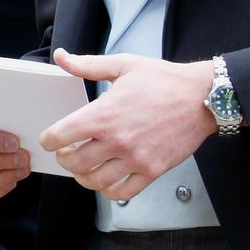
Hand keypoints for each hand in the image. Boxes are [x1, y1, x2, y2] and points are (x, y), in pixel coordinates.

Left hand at [40, 49, 215, 199]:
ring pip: (95, 181)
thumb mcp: (123, 65)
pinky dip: (108, 191)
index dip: (49, 139)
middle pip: (74, 162)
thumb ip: (88, 64)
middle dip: (64, 158)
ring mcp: (135, 159)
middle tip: (67, 152)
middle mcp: (117, 140)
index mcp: (105, 113)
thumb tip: (61, 56)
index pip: (62, 135)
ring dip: (83, 176)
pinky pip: (122, 193)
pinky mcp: (152, 171)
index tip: (50, 139)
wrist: (201, 97)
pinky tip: (106, 180)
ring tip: (84, 166)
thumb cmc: (163, 79)